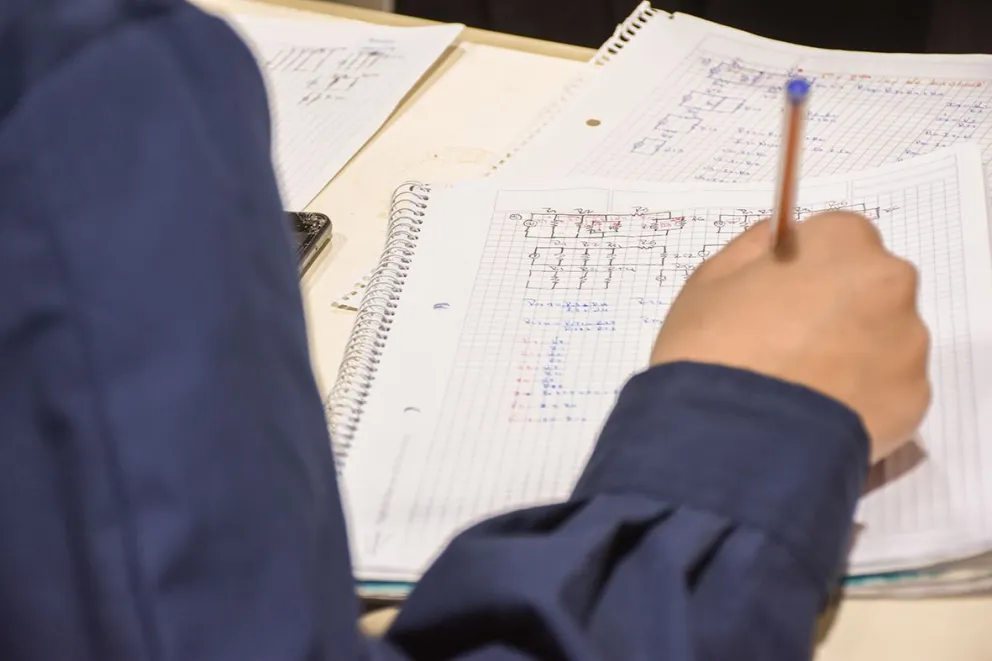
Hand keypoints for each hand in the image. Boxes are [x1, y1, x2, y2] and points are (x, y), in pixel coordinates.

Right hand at [651, 211, 929, 463]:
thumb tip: (779, 243)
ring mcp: (907, 345)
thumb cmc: (712, 349)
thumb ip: (754, 250)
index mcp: (842, 242)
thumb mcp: (709, 281)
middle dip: (835, 308)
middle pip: (867, 286)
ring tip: (797, 388)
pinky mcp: (914, 401)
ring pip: (881, 339)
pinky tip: (816, 415)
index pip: (835, 237)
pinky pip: (886, 390)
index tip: (775, 299)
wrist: (730, 440)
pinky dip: (858, 399)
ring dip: (850, 353)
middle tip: (784, 345)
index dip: (802, 269)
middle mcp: (889, 283)